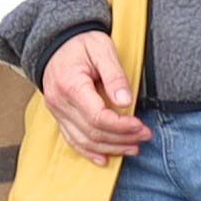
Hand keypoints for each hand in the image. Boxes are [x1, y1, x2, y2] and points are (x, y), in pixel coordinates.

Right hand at [37, 29, 148, 164]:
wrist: (55, 42)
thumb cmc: (81, 43)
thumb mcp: (101, 49)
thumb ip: (114, 75)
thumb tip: (126, 101)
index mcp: (71, 86)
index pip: (97, 117)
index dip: (122, 126)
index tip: (141, 125)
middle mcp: (60, 103)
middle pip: (93, 132)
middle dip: (122, 138)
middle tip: (145, 135)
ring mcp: (57, 111)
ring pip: (84, 140)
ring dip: (111, 148)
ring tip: (133, 147)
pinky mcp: (59, 116)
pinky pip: (72, 140)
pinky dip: (89, 152)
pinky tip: (105, 158)